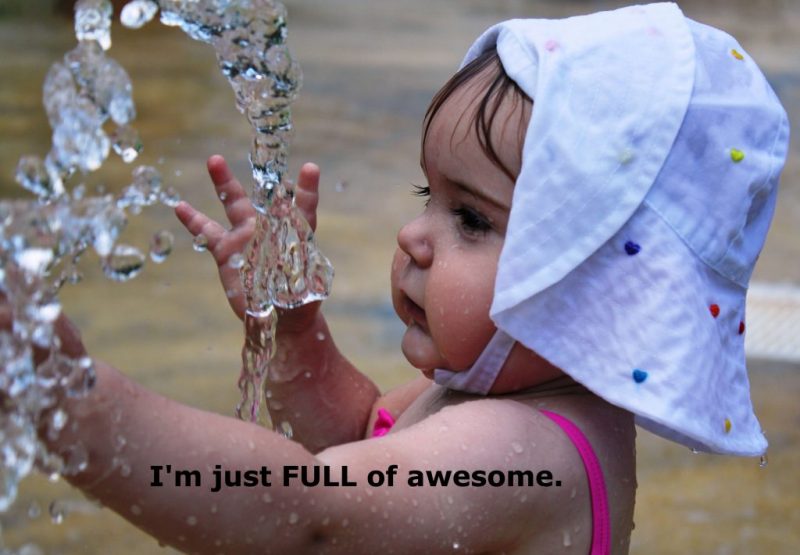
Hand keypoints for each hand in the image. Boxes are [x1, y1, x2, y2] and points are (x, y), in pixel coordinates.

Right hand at [175, 155, 321, 323]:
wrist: (279, 317)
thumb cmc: (300, 300)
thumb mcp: (305, 285)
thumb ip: (299, 272)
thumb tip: (297, 269)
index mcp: (296, 233)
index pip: (304, 206)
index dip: (307, 188)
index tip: (310, 169)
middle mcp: (270, 229)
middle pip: (265, 195)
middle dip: (261, 174)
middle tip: (258, 152)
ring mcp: (246, 237)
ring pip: (233, 203)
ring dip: (224, 183)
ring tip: (214, 160)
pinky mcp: (227, 251)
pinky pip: (207, 232)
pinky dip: (193, 219)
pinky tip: (179, 206)